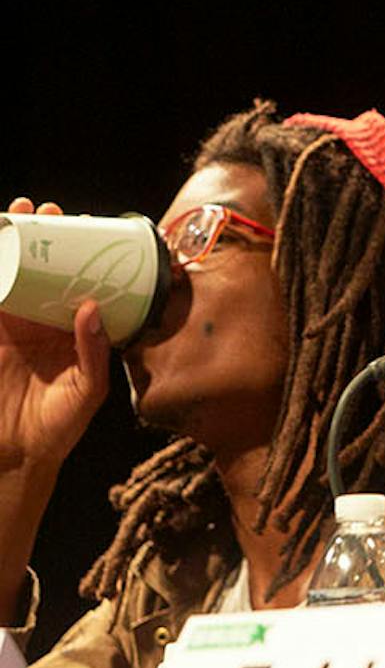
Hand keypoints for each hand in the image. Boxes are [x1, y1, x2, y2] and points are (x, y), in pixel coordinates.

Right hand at [0, 197, 112, 476]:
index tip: (84, 225)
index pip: (76, 282)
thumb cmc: (57, 428)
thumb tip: (91, 308)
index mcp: (70, 330)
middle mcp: (39, 321)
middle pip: (41, 269)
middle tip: (46, 210)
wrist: (14, 457)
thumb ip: (93, 353)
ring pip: (8, 274)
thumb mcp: (87, 391)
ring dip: (9, 245)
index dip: (80, 255)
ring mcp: (8, 325)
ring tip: (16, 214)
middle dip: (42, 237)